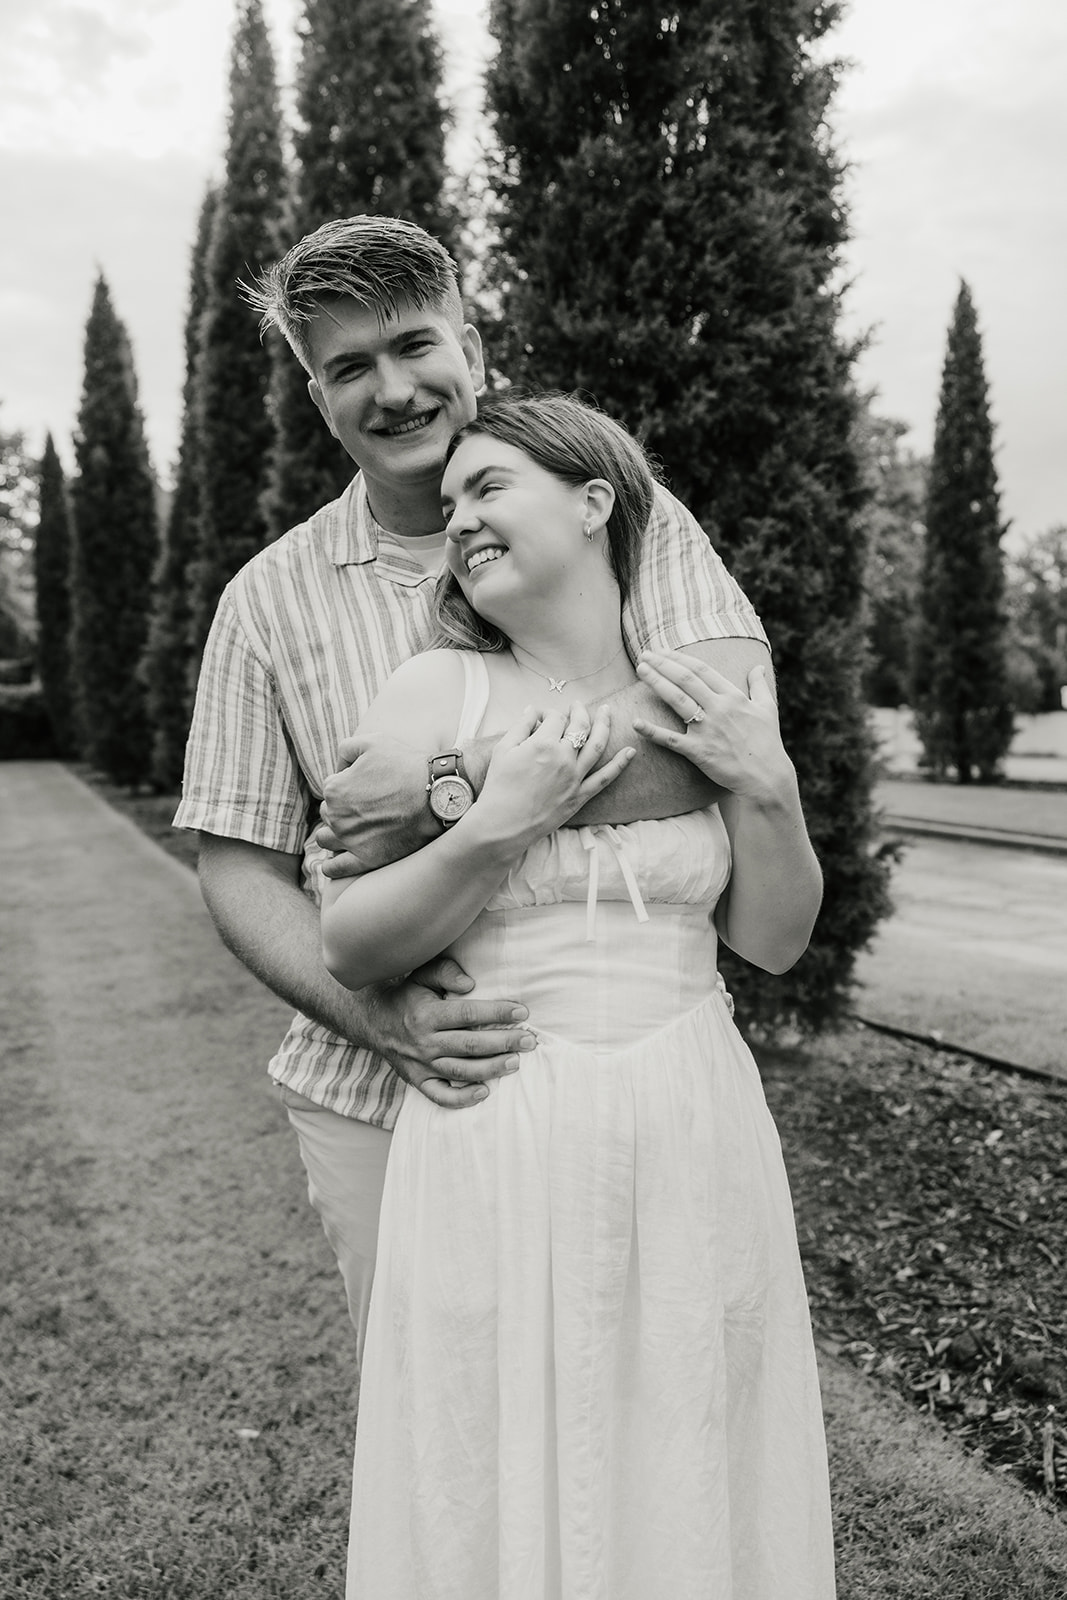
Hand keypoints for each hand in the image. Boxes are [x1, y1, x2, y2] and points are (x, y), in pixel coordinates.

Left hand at [317, 733, 436, 877]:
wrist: (438, 795)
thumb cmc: (407, 766)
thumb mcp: (373, 741)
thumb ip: (346, 748)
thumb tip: (339, 766)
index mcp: (335, 789)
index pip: (331, 787)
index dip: (348, 782)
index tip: (367, 783)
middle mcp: (338, 818)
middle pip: (328, 813)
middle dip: (340, 808)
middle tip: (364, 805)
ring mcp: (351, 841)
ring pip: (327, 839)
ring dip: (333, 834)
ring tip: (350, 830)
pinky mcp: (367, 860)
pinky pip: (337, 868)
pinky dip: (331, 867)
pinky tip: (331, 864)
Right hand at [362, 954, 537, 1108]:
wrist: (373, 1022)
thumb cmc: (407, 995)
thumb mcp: (422, 974)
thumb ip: (446, 972)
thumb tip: (470, 984)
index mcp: (427, 1014)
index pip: (469, 1014)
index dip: (497, 1013)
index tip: (522, 1013)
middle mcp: (425, 1042)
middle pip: (471, 1045)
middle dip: (504, 1043)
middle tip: (529, 1040)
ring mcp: (421, 1065)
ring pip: (462, 1071)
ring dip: (492, 1069)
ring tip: (516, 1062)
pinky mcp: (417, 1081)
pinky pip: (440, 1096)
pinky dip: (462, 1099)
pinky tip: (484, 1092)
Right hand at [472, 702, 634, 851]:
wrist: (504, 823)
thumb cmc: (499, 786)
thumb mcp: (503, 750)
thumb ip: (520, 726)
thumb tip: (532, 710)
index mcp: (543, 744)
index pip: (555, 718)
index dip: (549, 713)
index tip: (542, 716)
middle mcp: (563, 758)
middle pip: (579, 726)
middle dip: (579, 711)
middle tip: (577, 705)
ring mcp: (574, 777)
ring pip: (597, 745)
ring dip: (604, 725)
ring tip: (608, 712)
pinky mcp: (579, 796)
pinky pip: (605, 778)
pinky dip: (620, 764)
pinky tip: (630, 751)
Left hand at [633, 650, 794, 803]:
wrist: (766, 777)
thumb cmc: (767, 743)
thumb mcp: (768, 709)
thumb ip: (759, 686)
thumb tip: (757, 668)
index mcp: (733, 696)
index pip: (700, 670)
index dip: (678, 657)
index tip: (661, 650)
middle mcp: (719, 708)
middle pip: (685, 679)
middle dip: (662, 664)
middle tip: (644, 655)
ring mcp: (708, 729)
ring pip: (677, 700)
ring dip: (656, 682)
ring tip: (640, 670)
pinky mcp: (699, 751)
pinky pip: (671, 740)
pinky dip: (652, 731)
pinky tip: (635, 722)